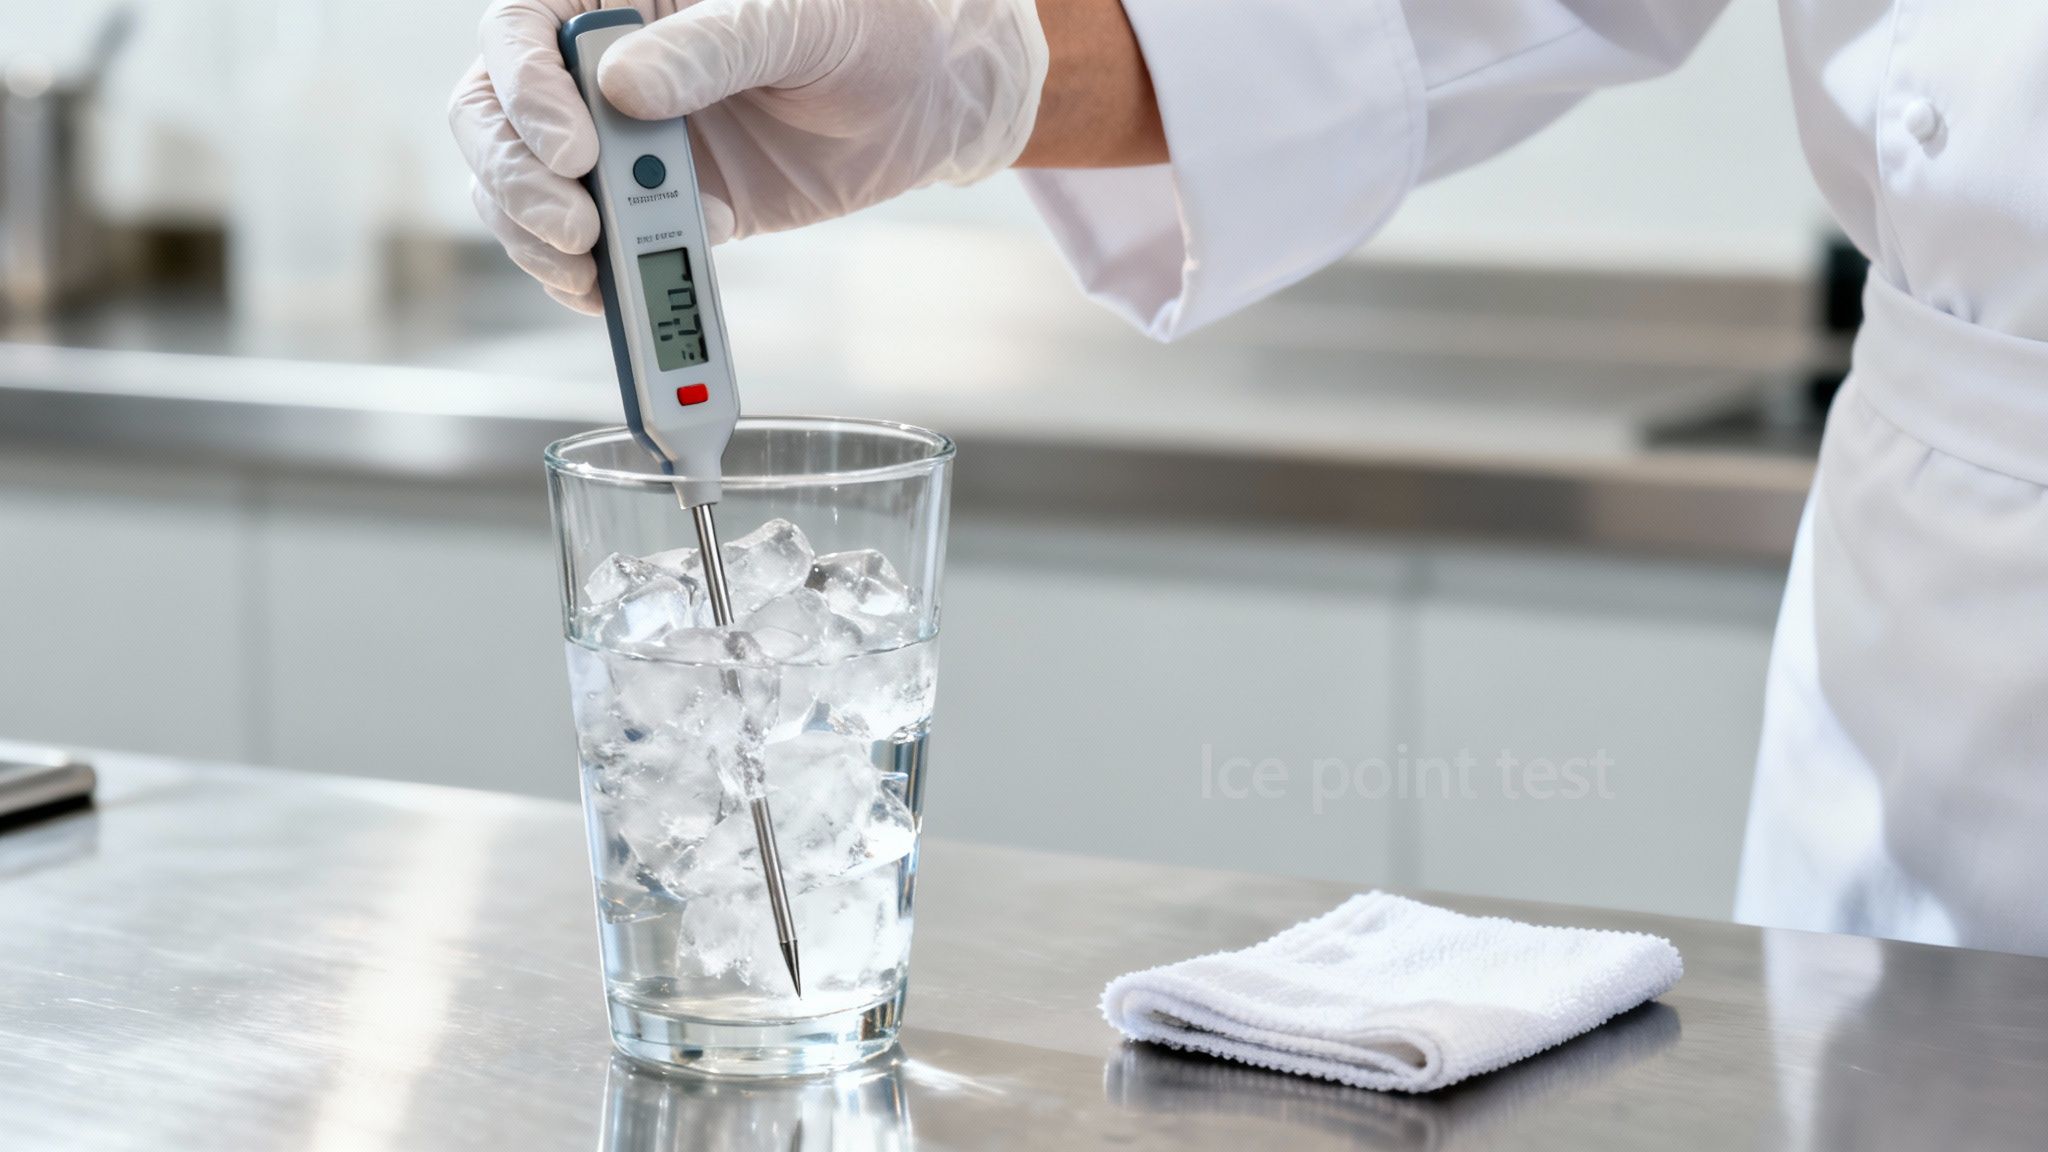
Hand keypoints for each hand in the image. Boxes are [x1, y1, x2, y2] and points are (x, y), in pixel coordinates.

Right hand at [448, 0, 1047, 313]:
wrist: (932, 97)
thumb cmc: (876, 27)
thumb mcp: (804, 21)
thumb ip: (715, 46)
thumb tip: (624, 85)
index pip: (520, 25)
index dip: (523, 88)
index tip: (575, 149)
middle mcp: (602, 64)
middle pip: (496, 115)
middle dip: (517, 178)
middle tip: (579, 227)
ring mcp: (624, 138)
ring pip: (523, 186)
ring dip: (537, 238)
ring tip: (593, 269)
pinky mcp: (659, 203)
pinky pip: (590, 245)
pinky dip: (590, 278)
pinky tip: (622, 291)